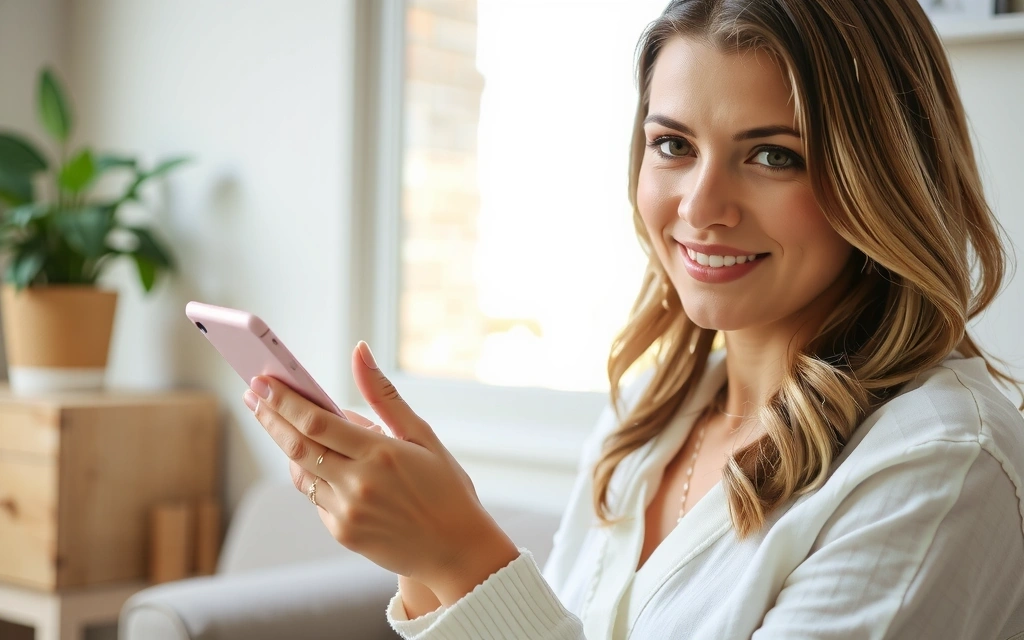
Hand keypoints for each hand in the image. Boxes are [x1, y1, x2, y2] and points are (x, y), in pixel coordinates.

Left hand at [242, 341, 519, 605]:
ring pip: (300, 472)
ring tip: (275, 421)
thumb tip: (359, 352)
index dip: (284, 401)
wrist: (457, 551)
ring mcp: (347, 511)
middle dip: (270, 417)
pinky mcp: (343, 532)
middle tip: (252, 395)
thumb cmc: (445, 487)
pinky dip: (311, 475)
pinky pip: (315, 497)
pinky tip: (315, 461)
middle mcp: (358, 484)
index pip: (316, 422)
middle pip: (297, 445)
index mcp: (380, 454)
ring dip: (286, 445)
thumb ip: (384, 395)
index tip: (263, 382)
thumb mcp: (422, 435)